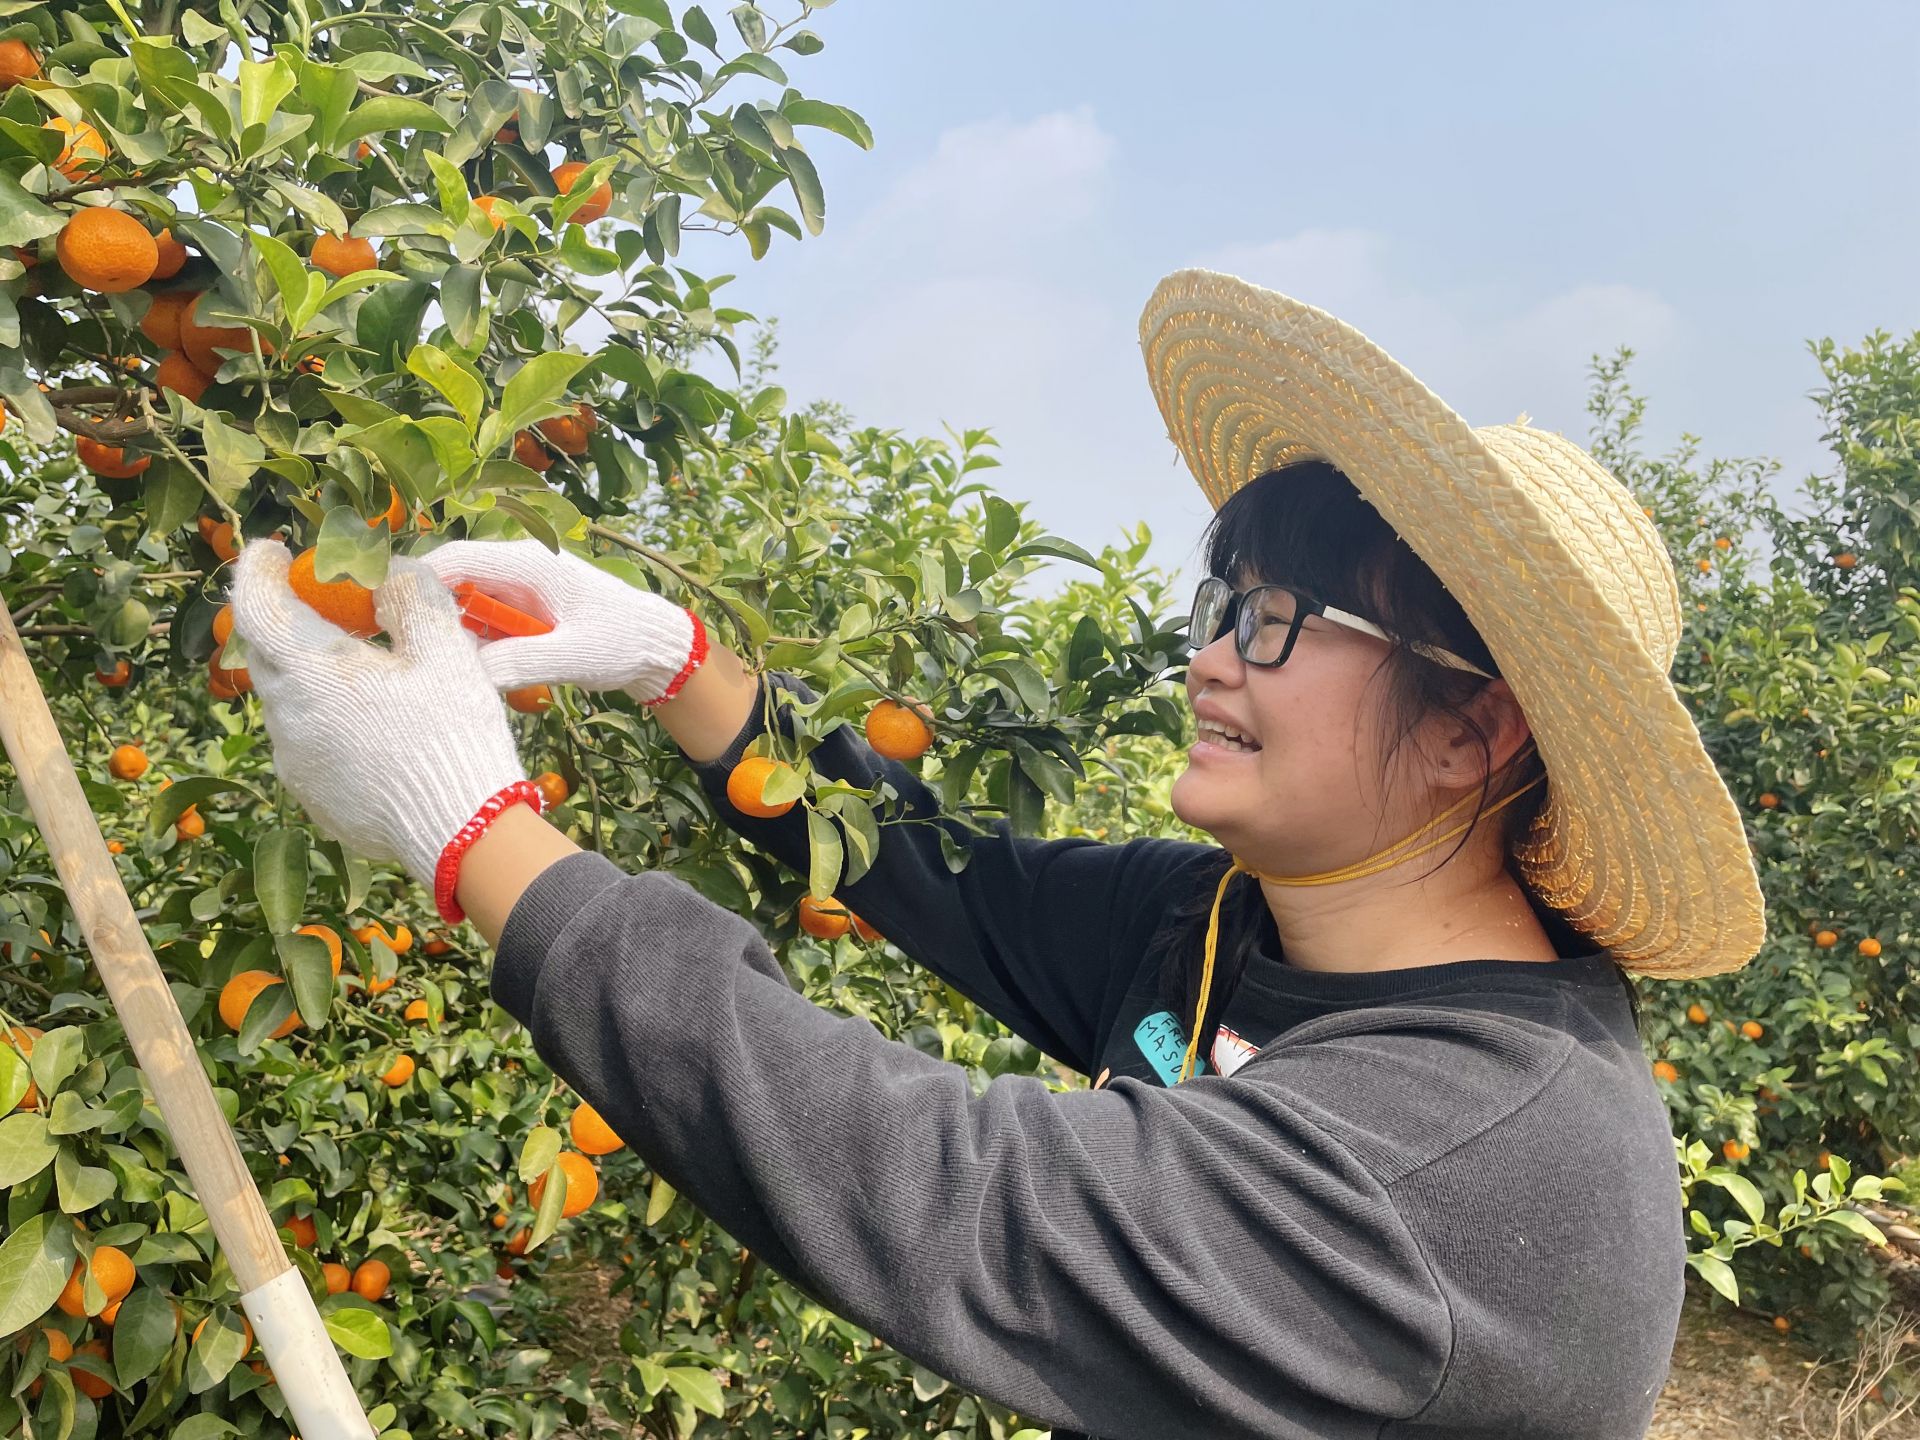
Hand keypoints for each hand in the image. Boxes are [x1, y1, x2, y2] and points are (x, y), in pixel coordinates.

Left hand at [231, 540, 529, 886]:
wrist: (464, 832)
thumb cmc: (453, 732)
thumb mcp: (445, 647)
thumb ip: (408, 594)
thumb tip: (383, 572)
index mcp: (311, 672)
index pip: (255, 605)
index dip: (256, 570)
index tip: (271, 550)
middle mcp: (286, 716)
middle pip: (269, 652)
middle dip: (290, 620)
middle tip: (329, 605)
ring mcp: (294, 761)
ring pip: (290, 699)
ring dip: (315, 675)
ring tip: (366, 671)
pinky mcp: (312, 794)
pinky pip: (308, 740)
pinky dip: (330, 718)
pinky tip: (376, 726)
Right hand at [418, 538, 702, 703]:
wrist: (655, 648)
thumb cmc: (624, 640)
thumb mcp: (575, 654)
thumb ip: (522, 661)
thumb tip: (468, 674)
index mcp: (527, 564)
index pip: (453, 560)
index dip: (413, 582)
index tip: (383, 615)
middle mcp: (514, 571)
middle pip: (446, 583)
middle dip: (421, 613)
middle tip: (398, 652)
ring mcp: (514, 594)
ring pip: (457, 609)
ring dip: (445, 636)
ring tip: (432, 669)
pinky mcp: (516, 617)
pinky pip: (476, 629)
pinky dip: (468, 649)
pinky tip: (468, 676)